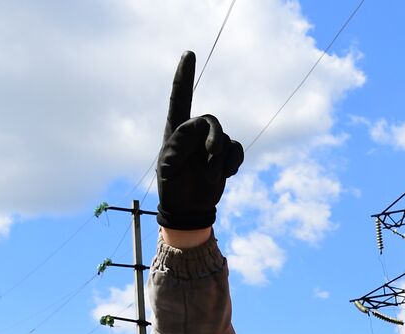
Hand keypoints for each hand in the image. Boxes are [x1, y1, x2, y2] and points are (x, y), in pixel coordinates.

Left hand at [156, 51, 243, 229]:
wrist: (189, 209)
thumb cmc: (173, 186)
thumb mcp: (168, 166)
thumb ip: (179, 144)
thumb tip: (200, 128)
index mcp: (175, 130)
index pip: (180, 98)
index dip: (184, 75)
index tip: (189, 53)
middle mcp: (194, 132)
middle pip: (211, 120)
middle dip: (213, 138)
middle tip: (210, 156)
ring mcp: (211, 143)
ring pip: (225, 138)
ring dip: (221, 159)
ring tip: (211, 175)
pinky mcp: (224, 155)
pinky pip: (236, 149)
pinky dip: (233, 162)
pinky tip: (226, 174)